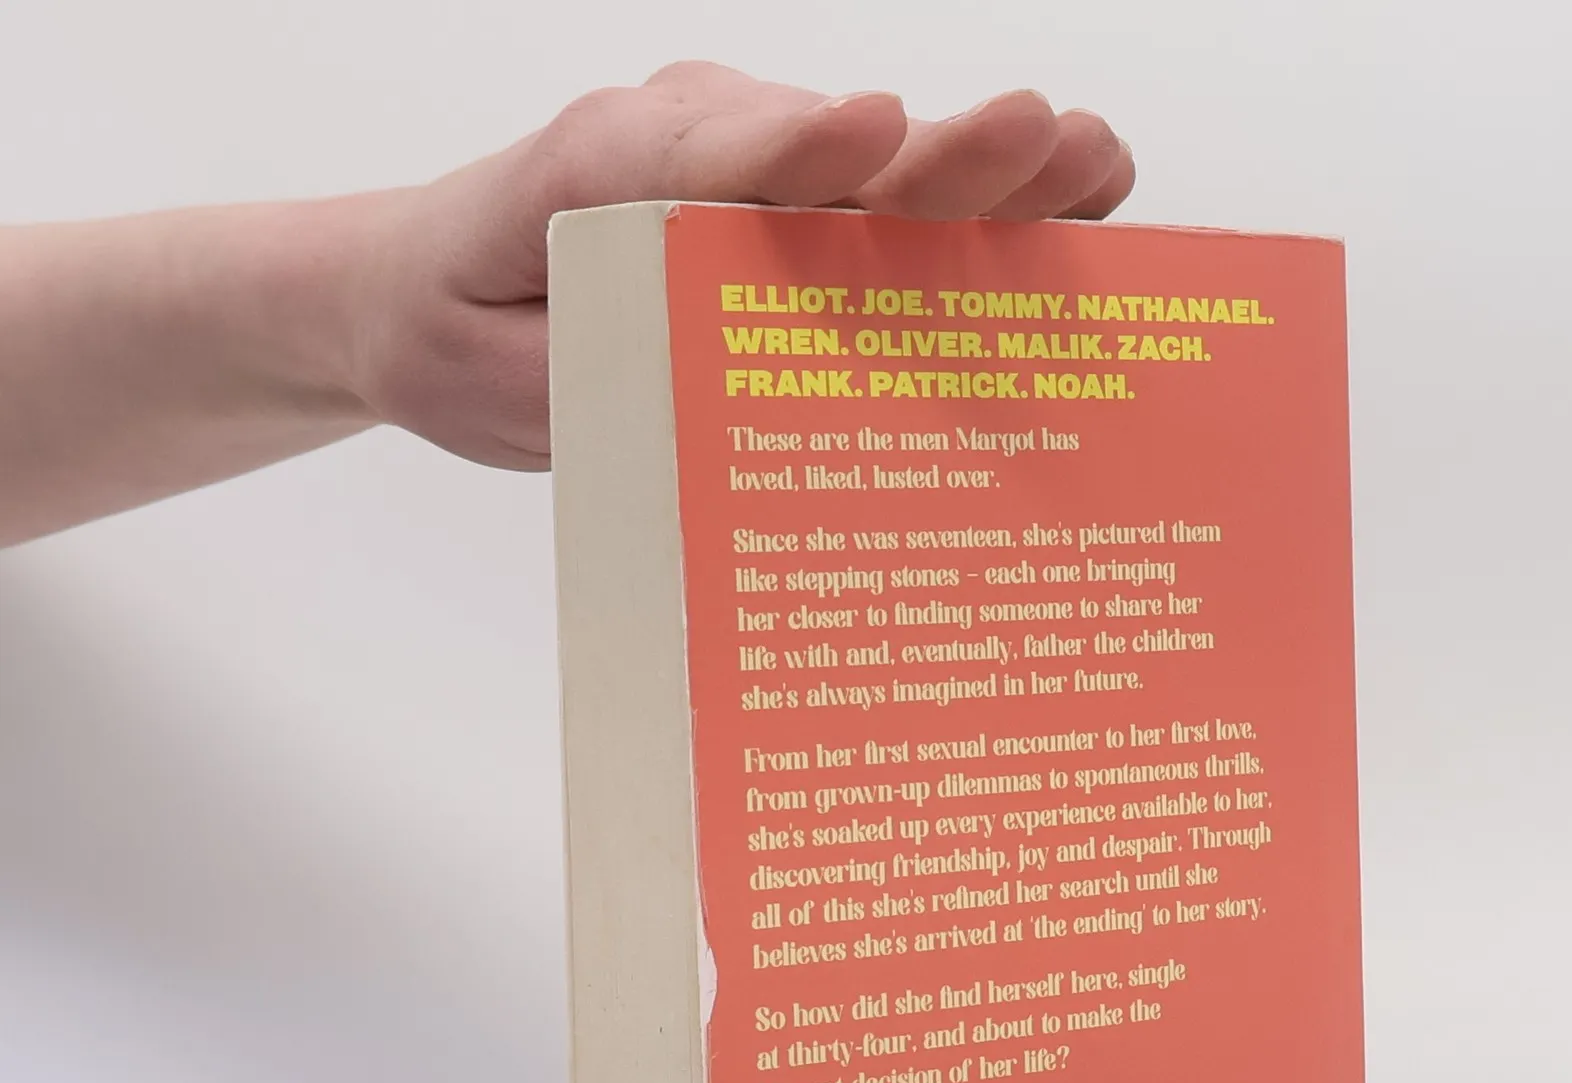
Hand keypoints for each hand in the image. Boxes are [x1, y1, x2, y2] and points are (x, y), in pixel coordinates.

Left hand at [349, 64, 1135, 470]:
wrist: (423, 289)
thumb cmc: (457, 330)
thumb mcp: (498, 381)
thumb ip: (601, 379)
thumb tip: (722, 405)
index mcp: (608, 174)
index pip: (713, 154)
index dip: (798, 151)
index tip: (872, 138)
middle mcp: (697, 146)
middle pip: (836, 151)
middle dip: (945, 156)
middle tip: (1048, 141)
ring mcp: (752, 166)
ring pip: (882, 172)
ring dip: (993, 178)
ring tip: (1098, 172)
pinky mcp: (789, 203)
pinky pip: (887, 205)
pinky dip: (978, 221)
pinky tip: (1072, 229)